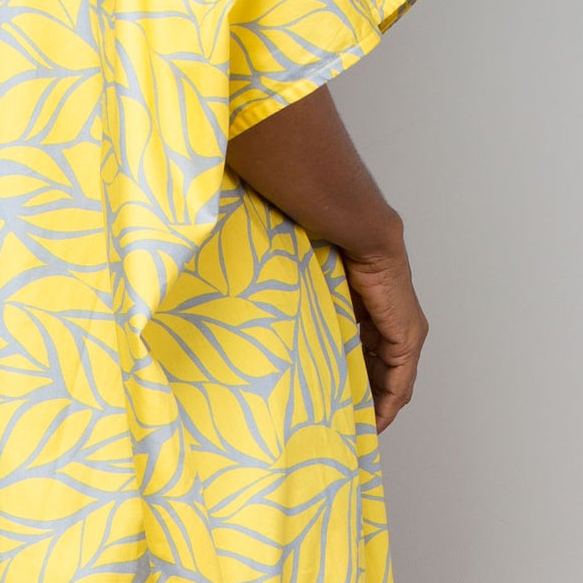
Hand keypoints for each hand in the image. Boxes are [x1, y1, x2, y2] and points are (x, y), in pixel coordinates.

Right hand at [222, 86, 429, 428]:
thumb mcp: (248, 236)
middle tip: (352, 425)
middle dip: (370, 384)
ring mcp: (386, 270)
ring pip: (398, 347)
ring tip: (366, 428)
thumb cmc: (256, 180)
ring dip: (386, 389)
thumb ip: (238, 259)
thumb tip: (179, 270)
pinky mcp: (391, 275)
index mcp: (340, 257)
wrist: (288, 154)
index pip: (356, 321)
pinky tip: (383, 409)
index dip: (351, 363)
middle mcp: (370, 265)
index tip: (333, 398)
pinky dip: (396, 378)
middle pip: (381, 340)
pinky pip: (403, 342)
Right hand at [342, 232, 427, 429]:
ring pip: (394, 386)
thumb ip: (328, 325)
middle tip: (349, 428)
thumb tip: (304, 340)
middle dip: (369, 406)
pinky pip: (399, 382)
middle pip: (386, 381)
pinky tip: (372, 421)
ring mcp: (406, 337)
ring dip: (377, 409)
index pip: (376, 366)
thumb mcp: (331, 303)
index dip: (363, 391)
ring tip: (358, 431)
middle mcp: (400, 332)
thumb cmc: (340, 259)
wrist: (362, 239)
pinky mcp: (406, 339)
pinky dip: (386, 404)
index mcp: (381, 322)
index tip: (345, 412)